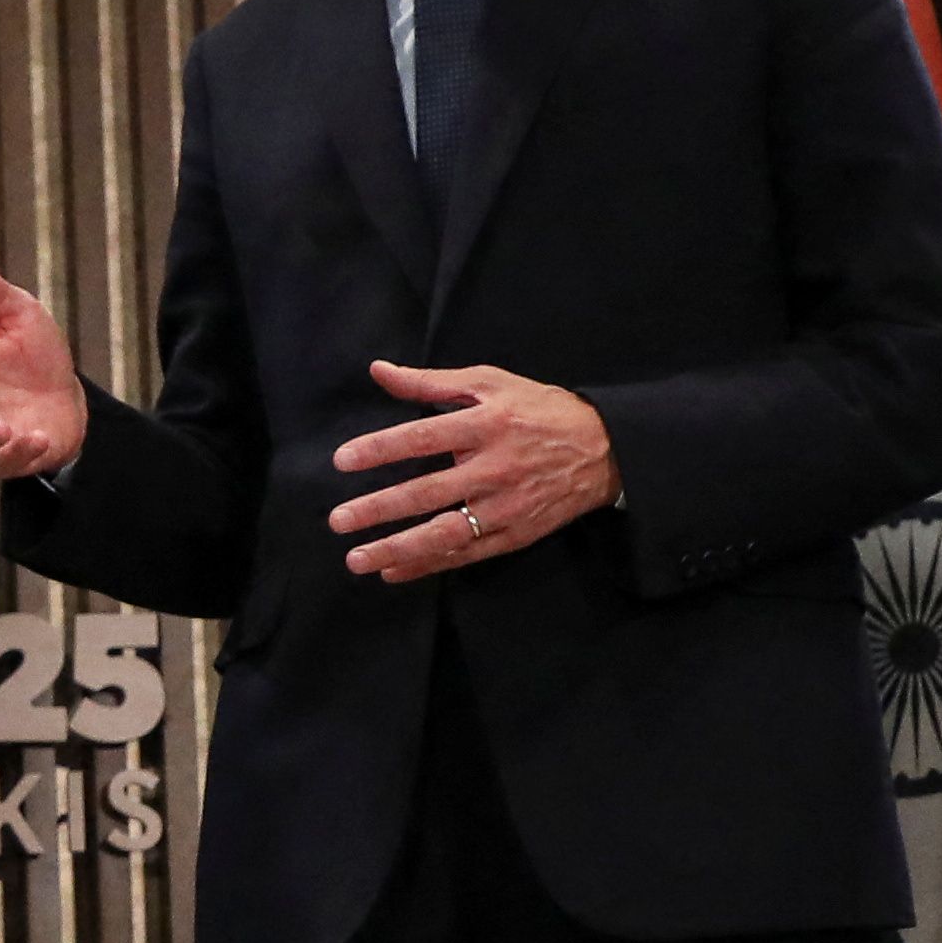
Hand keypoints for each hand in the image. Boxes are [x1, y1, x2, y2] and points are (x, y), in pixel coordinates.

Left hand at [331, 359, 617, 579]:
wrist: (603, 450)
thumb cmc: (538, 409)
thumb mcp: (490, 382)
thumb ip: (431, 382)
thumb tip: (379, 371)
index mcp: (486, 424)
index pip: (423, 436)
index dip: (380, 449)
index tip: (342, 461)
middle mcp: (494, 468)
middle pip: (428, 492)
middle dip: (379, 508)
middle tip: (337, 520)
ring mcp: (505, 507)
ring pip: (445, 533)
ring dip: (398, 549)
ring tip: (357, 559)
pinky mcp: (515, 534)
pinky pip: (466, 554)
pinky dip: (428, 564)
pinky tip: (393, 571)